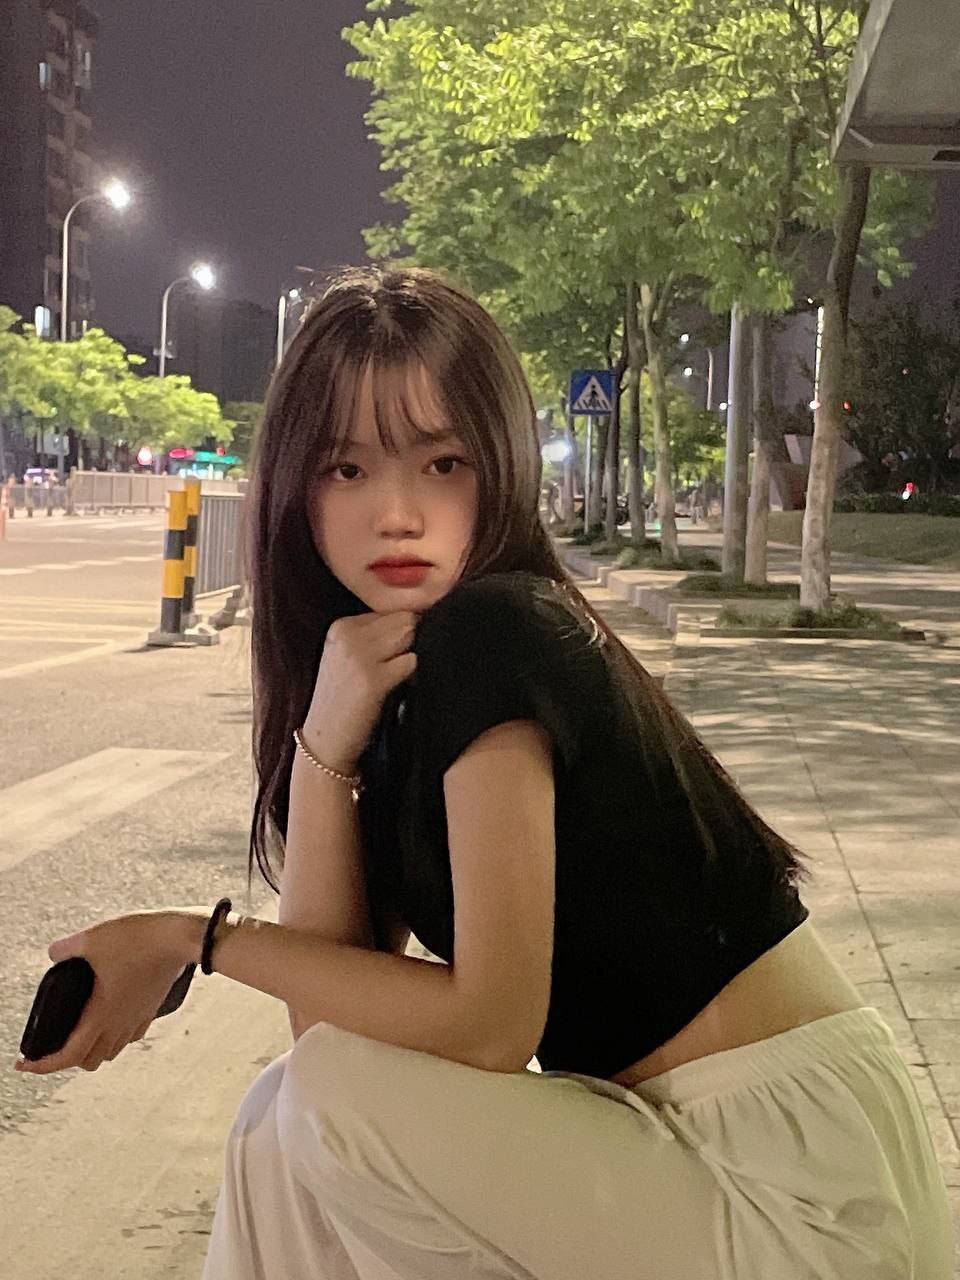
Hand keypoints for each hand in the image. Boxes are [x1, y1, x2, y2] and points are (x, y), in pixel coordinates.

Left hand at [14, 910, 199, 1075]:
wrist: (179, 937)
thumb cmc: (138, 939)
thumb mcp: (91, 938)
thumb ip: (65, 948)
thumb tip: (54, 954)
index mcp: (100, 1014)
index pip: (68, 1056)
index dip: (42, 1066)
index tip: (25, 1064)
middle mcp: (119, 1024)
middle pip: (89, 1061)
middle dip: (67, 1059)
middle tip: (54, 1043)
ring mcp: (138, 1018)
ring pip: (111, 1051)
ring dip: (93, 1049)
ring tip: (81, 1031)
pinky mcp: (152, 1008)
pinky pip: (130, 1034)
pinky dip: (115, 1035)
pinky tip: (111, 1016)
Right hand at [303, 610, 418, 771]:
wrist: (325, 740)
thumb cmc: (344, 700)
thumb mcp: (348, 658)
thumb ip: (375, 636)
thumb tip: (419, 620)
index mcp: (341, 626)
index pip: (391, 611)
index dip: (402, 631)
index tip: (392, 655)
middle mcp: (348, 635)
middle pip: (404, 619)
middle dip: (411, 640)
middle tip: (400, 667)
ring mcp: (359, 656)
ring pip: (410, 636)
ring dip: (412, 656)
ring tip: (399, 677)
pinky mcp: (373, 679)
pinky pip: (412, 661)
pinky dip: (414, 675)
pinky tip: (402, 688)